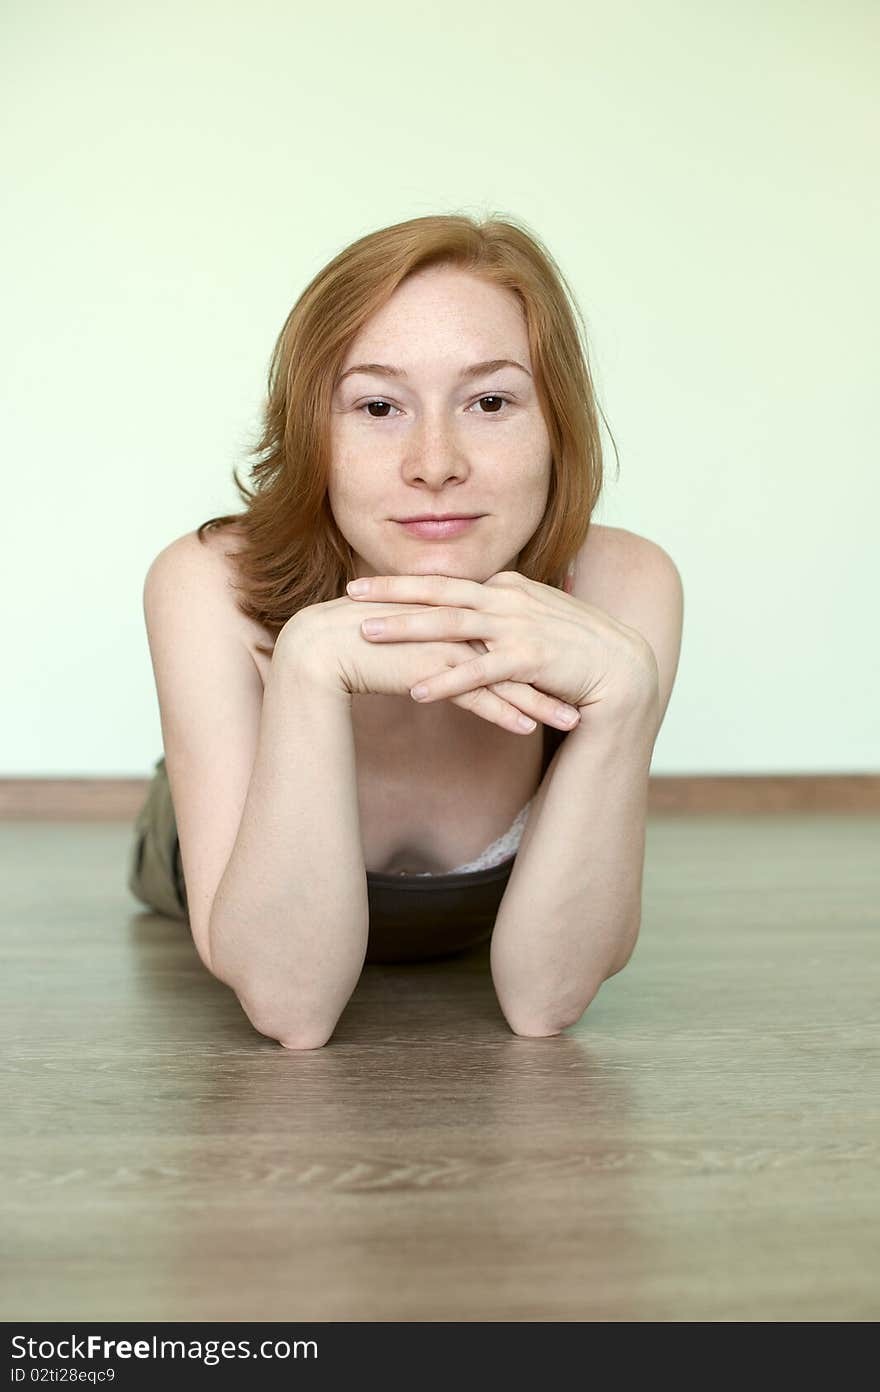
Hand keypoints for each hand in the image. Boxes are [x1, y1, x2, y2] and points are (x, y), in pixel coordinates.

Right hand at [280, 593, 582, 735]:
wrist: (320, 646)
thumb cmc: (360, 642)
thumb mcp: (410, 636)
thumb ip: (437, 637)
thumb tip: (458, 650)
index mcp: (454, 609)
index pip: (510, 631)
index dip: (544, 650)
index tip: (572, 667)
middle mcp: (456, 622)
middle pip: (520, 651)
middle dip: (558, 675)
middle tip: (590, 692)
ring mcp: (445, 644)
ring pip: (506, 676)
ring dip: (542, 701)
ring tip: (573, 721)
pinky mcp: (430, 668)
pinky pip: (476, 695)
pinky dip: (504, 712)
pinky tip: (528, 730)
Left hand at [345, 570, 658, 716]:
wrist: (624, 669)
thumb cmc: (577, 650)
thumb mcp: (533, 622)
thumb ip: (499, 616)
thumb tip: (468, 617)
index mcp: (507, 588)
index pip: (446, 584)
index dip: (404, 585)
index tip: (365, 586)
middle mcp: (509, 599)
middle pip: (440, 592)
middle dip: (392, 592)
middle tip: (351, 593)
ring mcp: (521, 626)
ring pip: (453, 624)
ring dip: (407, 628)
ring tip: (367, 635)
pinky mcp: (532, 658)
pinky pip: (481, 671)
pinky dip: (448, 681)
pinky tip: (418, 692)